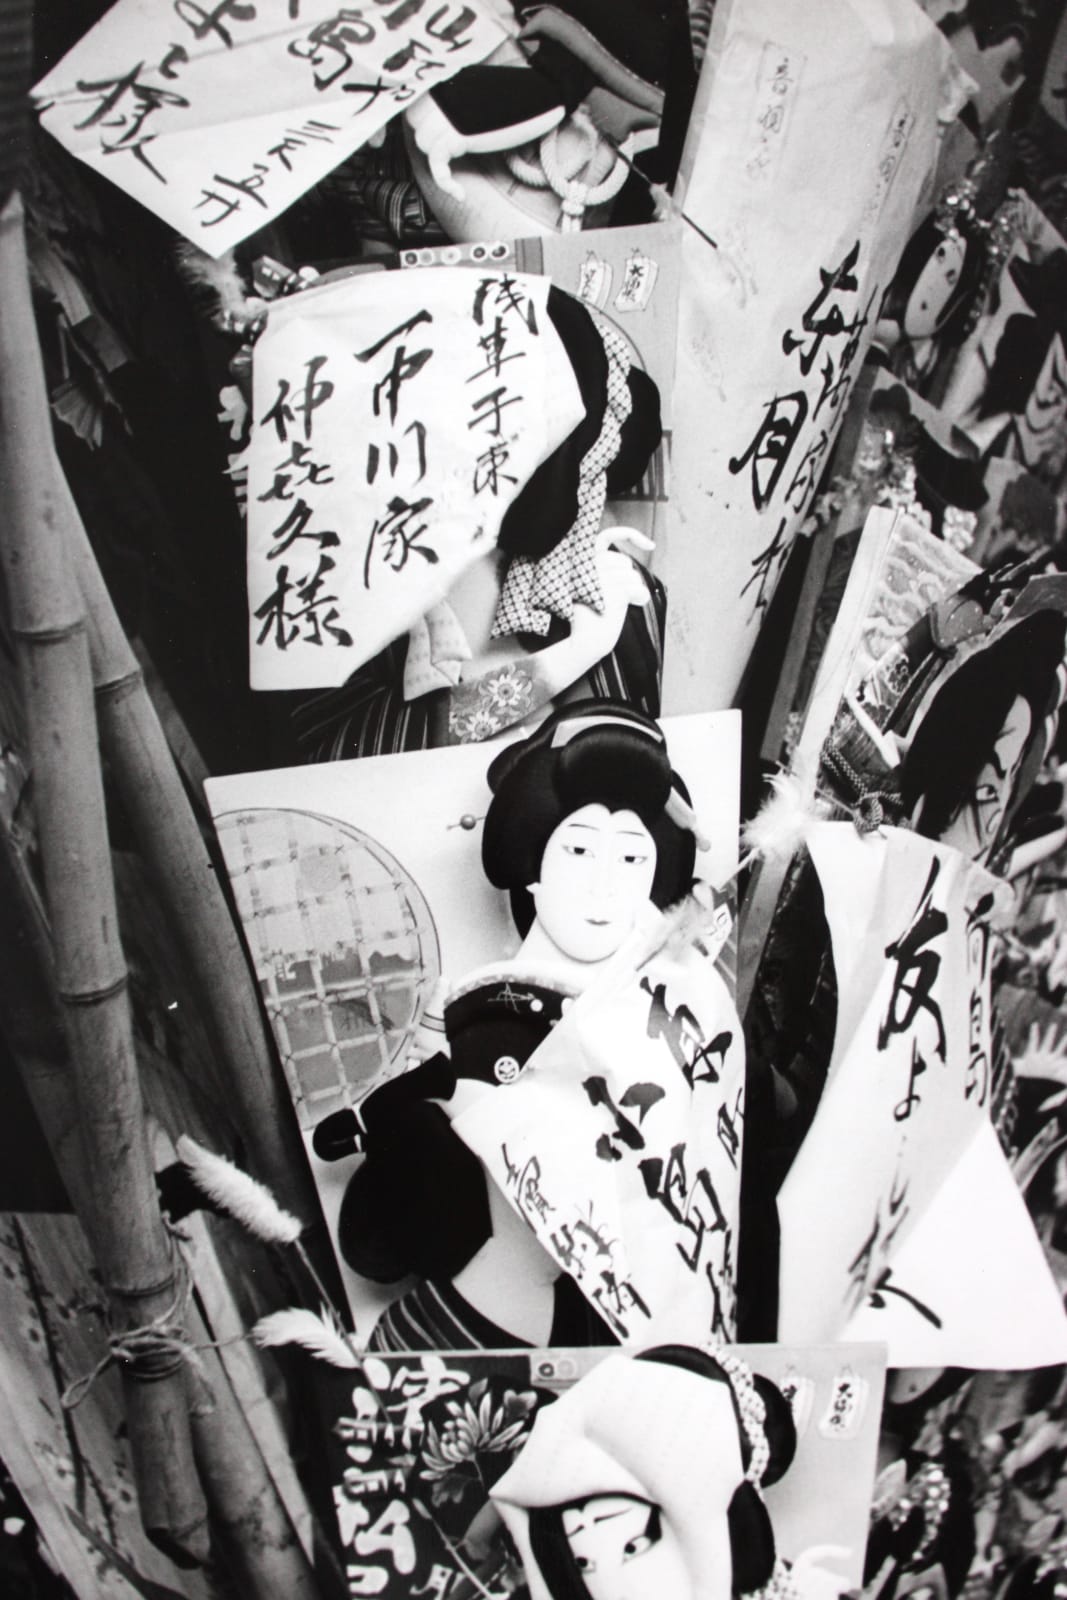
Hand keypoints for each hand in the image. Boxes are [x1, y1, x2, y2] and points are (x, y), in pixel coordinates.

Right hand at [567, 527, 653, 660]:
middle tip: (618, 598)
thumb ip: (606, 572)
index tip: (651, 545)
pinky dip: (640, 598)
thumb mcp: (591, 589)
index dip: (631, 535)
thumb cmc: (589, 620)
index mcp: (579, 562)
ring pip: (632, 576)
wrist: (581, 643)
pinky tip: (630, 607)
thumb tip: (628, 567)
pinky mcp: (614, 589)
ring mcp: (600, 575)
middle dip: (627, 578)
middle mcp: (587, 565)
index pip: (606, 536)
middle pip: (623, 561)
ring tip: (619, 606)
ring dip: (632, 591)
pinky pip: (639, 588)